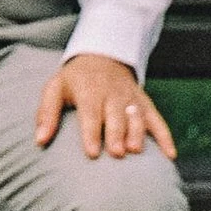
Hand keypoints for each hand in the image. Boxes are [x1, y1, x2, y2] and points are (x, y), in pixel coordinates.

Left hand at [36, 53, 175, 161]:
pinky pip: (157, 120)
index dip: (91, 132)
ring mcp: (131, 99)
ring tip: (136, 150)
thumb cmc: (74, 79)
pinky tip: (170, 155)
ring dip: (137, 133)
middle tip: (116, 153)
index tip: (92, 153)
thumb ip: (46, 114)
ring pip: (137, 117)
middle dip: (116, 134)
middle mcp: (112, 94)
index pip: (90, 112)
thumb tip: (40, 140)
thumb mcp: (55, 88)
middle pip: (116, 116)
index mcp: (89, 91)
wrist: (103, 55)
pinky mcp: (145, 104)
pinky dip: (165, 136)